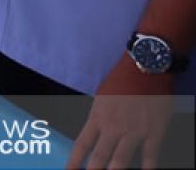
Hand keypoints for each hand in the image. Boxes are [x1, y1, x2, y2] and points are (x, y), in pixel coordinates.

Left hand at [66, 55, 175, 169]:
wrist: (145, 69)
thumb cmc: (122, 80)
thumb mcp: (102, 97)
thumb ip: (99, 117)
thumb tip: (96, 132)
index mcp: (98, 117)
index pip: (82, 144)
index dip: (74, 161)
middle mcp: (113, 127)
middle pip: (100, 157)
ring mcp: (134, 131)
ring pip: (121, 160)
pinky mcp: (154, 133)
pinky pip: (150, 156)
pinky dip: (147, 168)